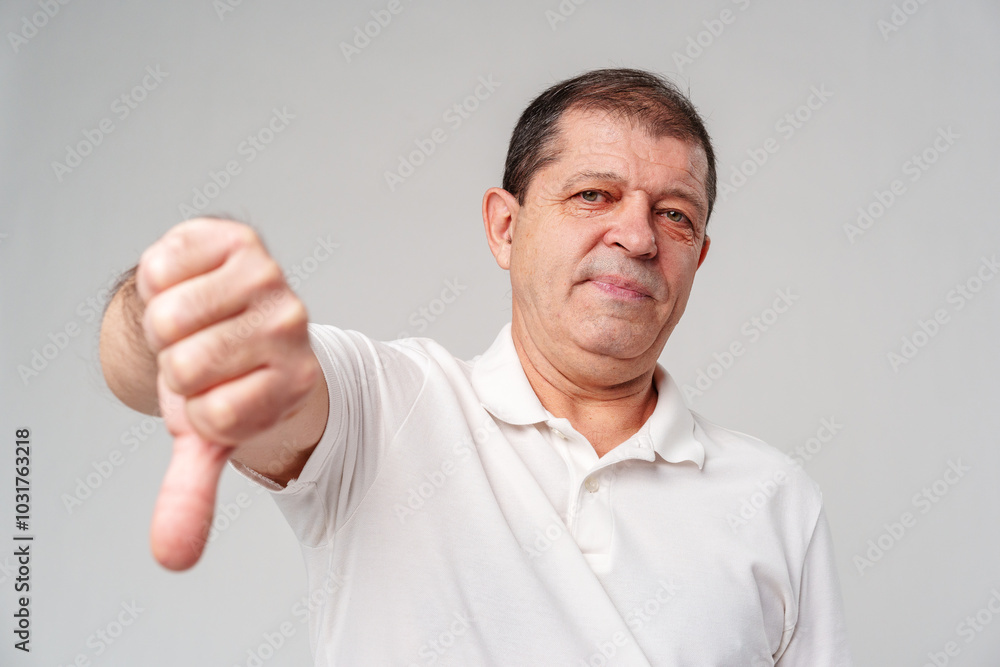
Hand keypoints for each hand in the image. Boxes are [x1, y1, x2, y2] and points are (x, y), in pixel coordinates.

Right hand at [136, 218, 319, 569]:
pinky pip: (162, 265)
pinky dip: (159, 280)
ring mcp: (270, 278)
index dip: (198, 411)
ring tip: (195, 324)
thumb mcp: (207, 438)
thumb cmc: (219, 379)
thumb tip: (170, 558)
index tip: (217, 399)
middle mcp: (293, 327)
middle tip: (200, 359)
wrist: (220, 317)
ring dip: (166, 323)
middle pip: (189, 364)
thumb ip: (193, 493)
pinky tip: (189, 285)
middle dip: (176, 366)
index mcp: (296, 382)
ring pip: (171, 315)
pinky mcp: (238, 239)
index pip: (218, 417)